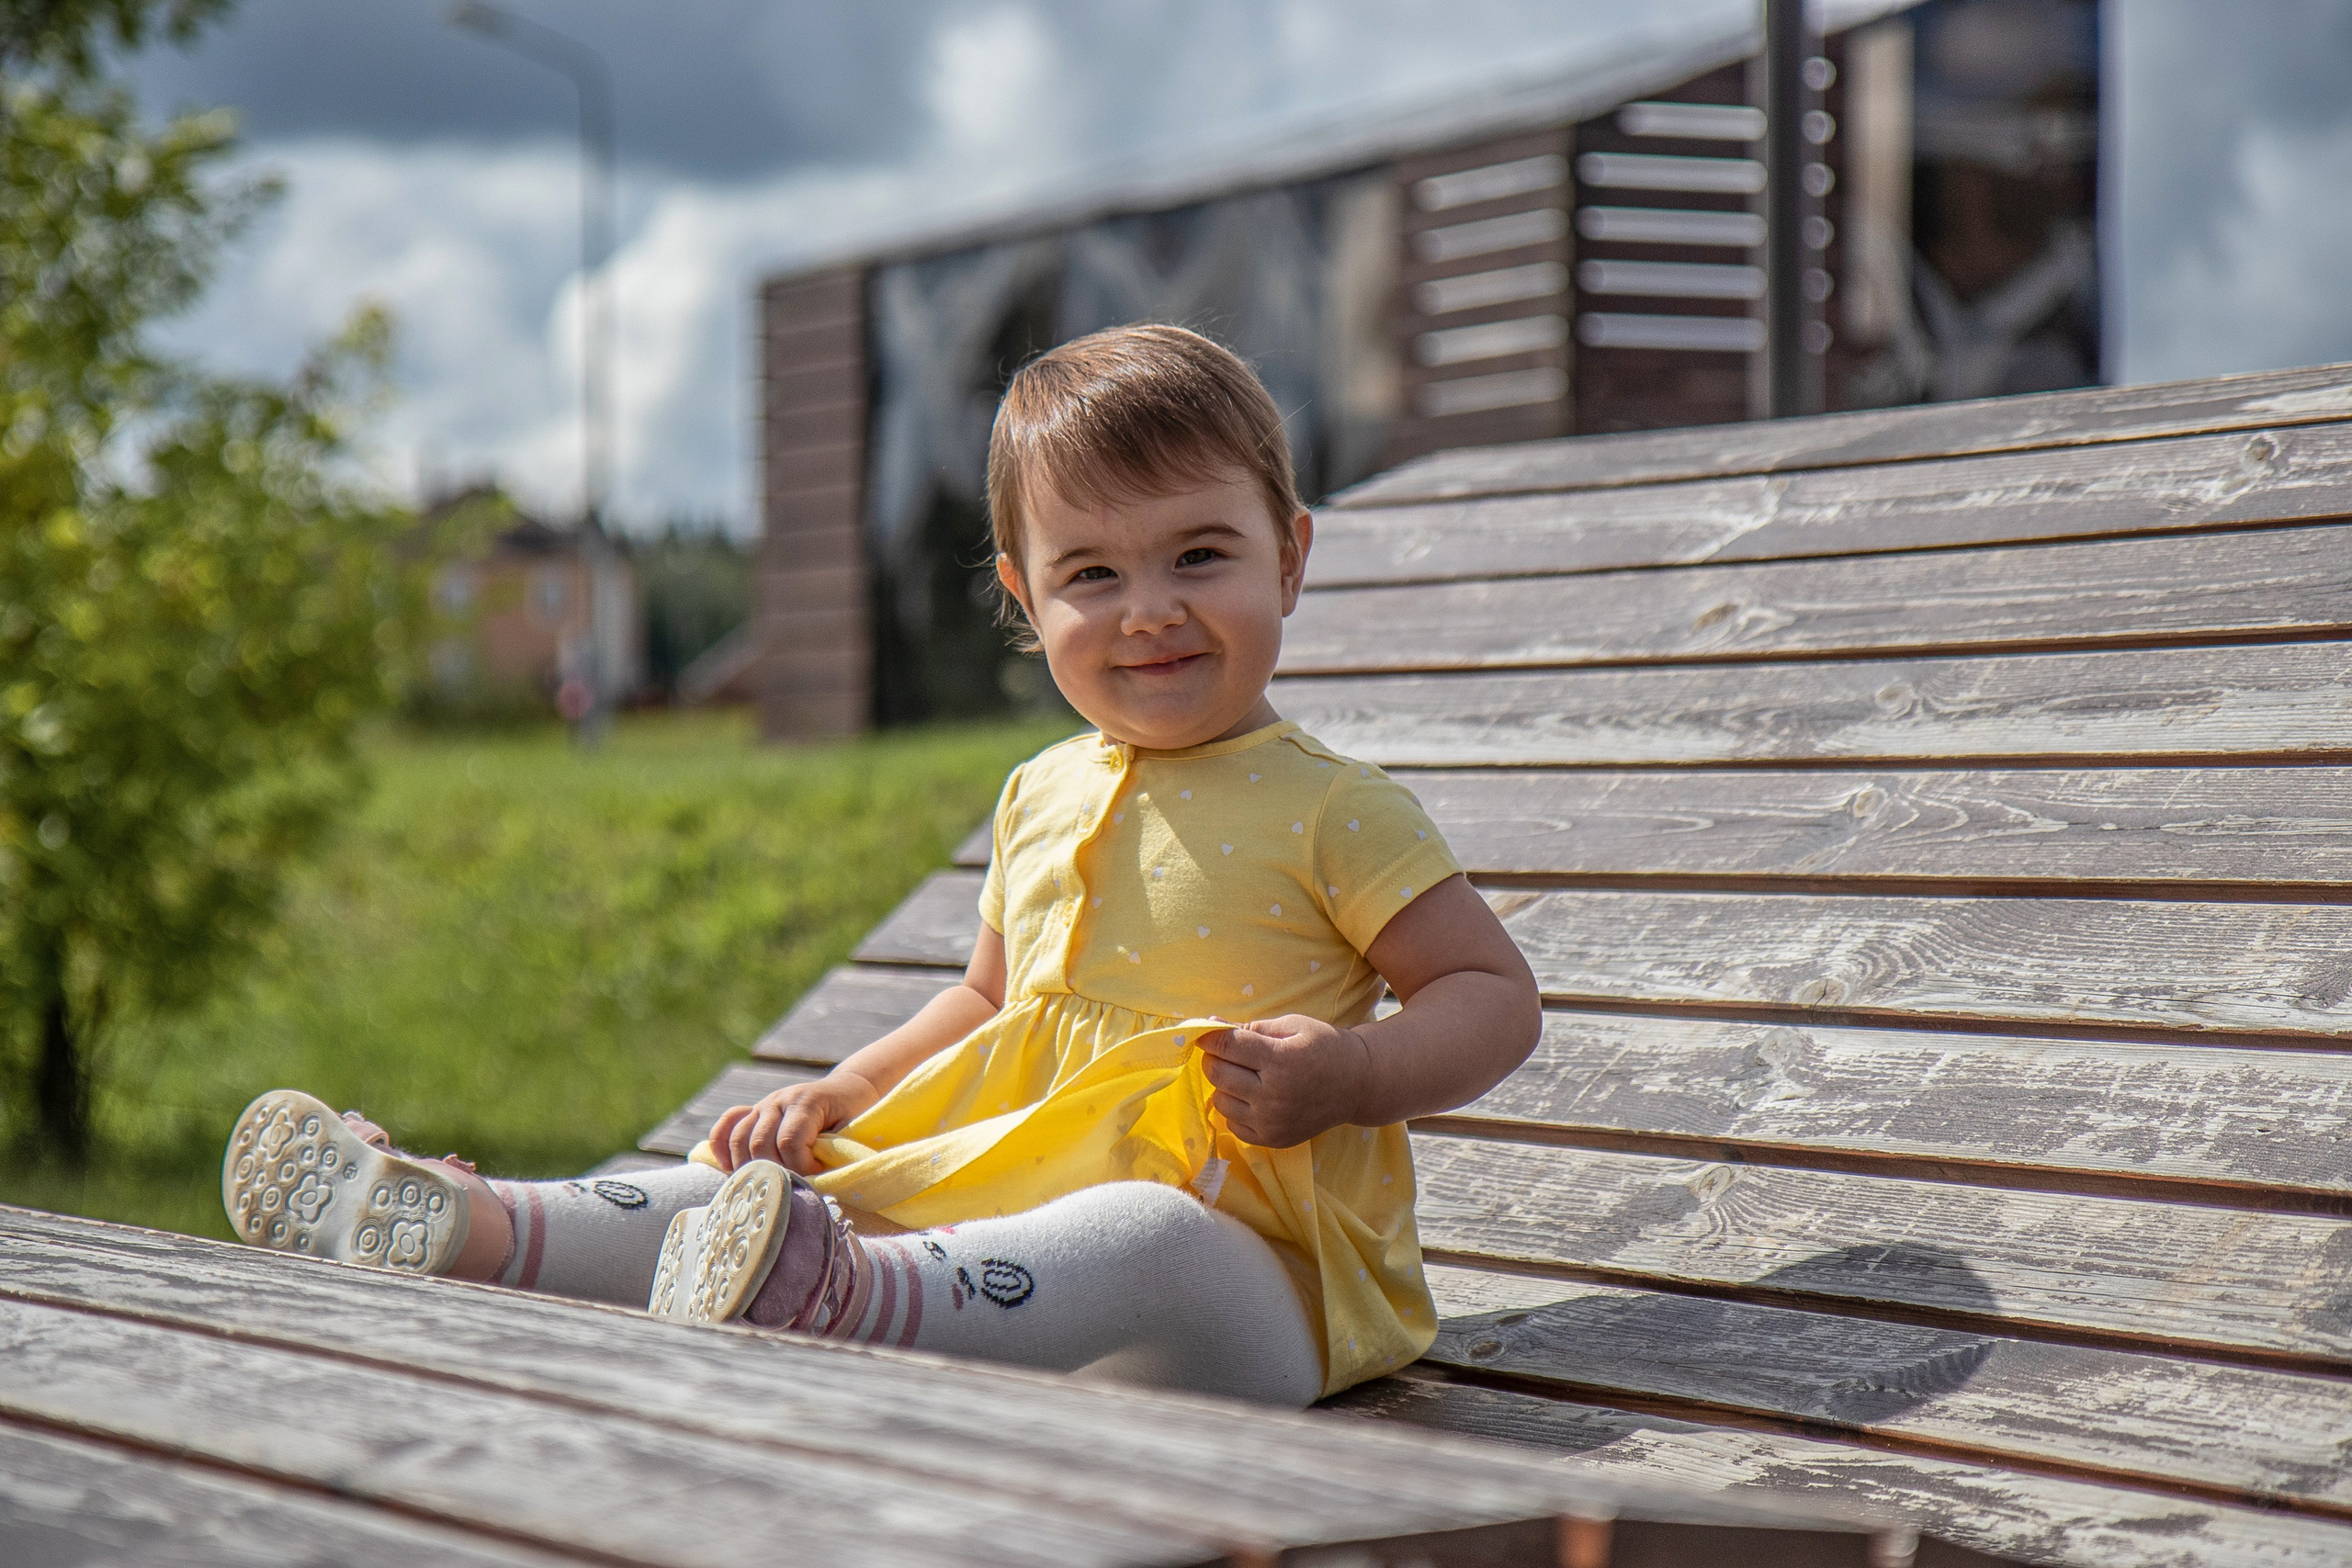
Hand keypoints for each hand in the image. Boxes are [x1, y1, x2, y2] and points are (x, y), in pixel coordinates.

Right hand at [707, 1072, 879, 1173]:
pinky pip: (726, 1127)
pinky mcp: (753, 1112)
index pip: (789, 1142)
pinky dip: (721, 1148)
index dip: (801, 1167)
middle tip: (792, 1185)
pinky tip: (728, 1168)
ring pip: (739, 1140)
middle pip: (760, 1144)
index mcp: (806, 1102)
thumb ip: (832, 1150)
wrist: (848, 1089)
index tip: (818, 1176)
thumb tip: (814, 1180)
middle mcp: (778, 1101)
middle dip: (774, 1172)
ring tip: (768, 1184)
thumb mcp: (852, 1129)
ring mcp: (762, 1106)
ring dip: (749, 1168)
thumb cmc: (855, 1114)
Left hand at [1196, 1015, 1370, 1147]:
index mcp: (1281, 1060)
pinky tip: (1255, 1097)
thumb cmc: (1326, 1047)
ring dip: (1225, 1085)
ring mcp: (1273, 1121)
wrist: (1359, 1085)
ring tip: (1247, 1076)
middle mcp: (1274, 1095)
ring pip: (1220, 1100)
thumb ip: (1251, 1027)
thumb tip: (1210, 1024)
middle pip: (1218, 1073)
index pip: (1226, 1046)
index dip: (1209, 1036)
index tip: (1205, 1032)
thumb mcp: (1294, 1025)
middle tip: (1228, 1052)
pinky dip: (1236, 1109)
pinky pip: (1233, 1124)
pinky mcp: (1273, 1139)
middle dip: (1215, 1058)